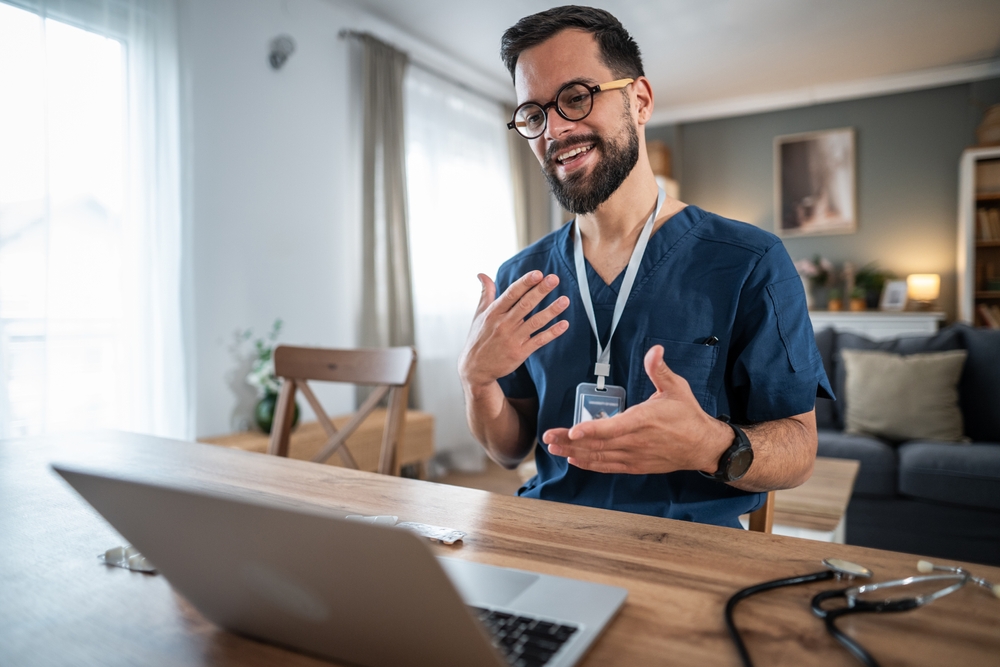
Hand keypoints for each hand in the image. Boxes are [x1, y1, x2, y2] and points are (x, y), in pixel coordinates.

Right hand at [458, 270, 569, 391]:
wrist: (475, 368)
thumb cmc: (478, 339)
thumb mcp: (478, 315)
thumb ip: (485, 294)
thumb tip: (482, 274)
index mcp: (493, 313)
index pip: (511, 294)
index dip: (525, 283)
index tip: (538, 274)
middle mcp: (503, 324)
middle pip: (525, 305)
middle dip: (540, 291)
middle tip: (554, 279)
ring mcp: (512, 339)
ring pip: (535, 322)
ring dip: (551, 311)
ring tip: (565, 300)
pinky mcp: (520, 352)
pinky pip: (539, 340)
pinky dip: (552, 333)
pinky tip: (563, 324)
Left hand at [542, 345, 731, 473]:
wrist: (703, 446)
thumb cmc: (688, 416)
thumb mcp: (676, 388)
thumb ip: (659, 370)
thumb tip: (655, 350)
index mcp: (643, 421)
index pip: (612, 428)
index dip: (591, 430)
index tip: (572, 430)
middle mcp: (635, 442)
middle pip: (597, 444)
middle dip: (570, 441)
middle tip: (548, 437)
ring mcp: (634, 456)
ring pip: (599, 456)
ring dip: (574, 452)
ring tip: (553, 447)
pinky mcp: (635, 465)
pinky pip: (608, 466)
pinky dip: (590, 464)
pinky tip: (574, 459)